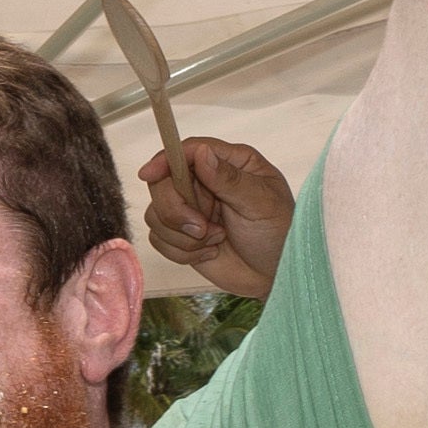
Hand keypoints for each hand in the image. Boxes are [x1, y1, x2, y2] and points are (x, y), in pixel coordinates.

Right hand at [139, 136, 293, 300]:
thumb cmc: (279, 234)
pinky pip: (159, 239)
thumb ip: (229, 179)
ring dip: (182, 236)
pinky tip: (209, 252)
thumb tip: (201, 154)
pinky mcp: (181, 235)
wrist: (274, 276)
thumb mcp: (261, 203)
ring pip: (156, 213)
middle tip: (201, 229)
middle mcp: (205, 182)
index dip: (165, 160)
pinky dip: (181, 251)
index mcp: (229, 163)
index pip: (187, 151)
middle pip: (163, 183)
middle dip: (176, 210)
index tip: (149, 174)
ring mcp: (191, 209)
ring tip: (215, 240)